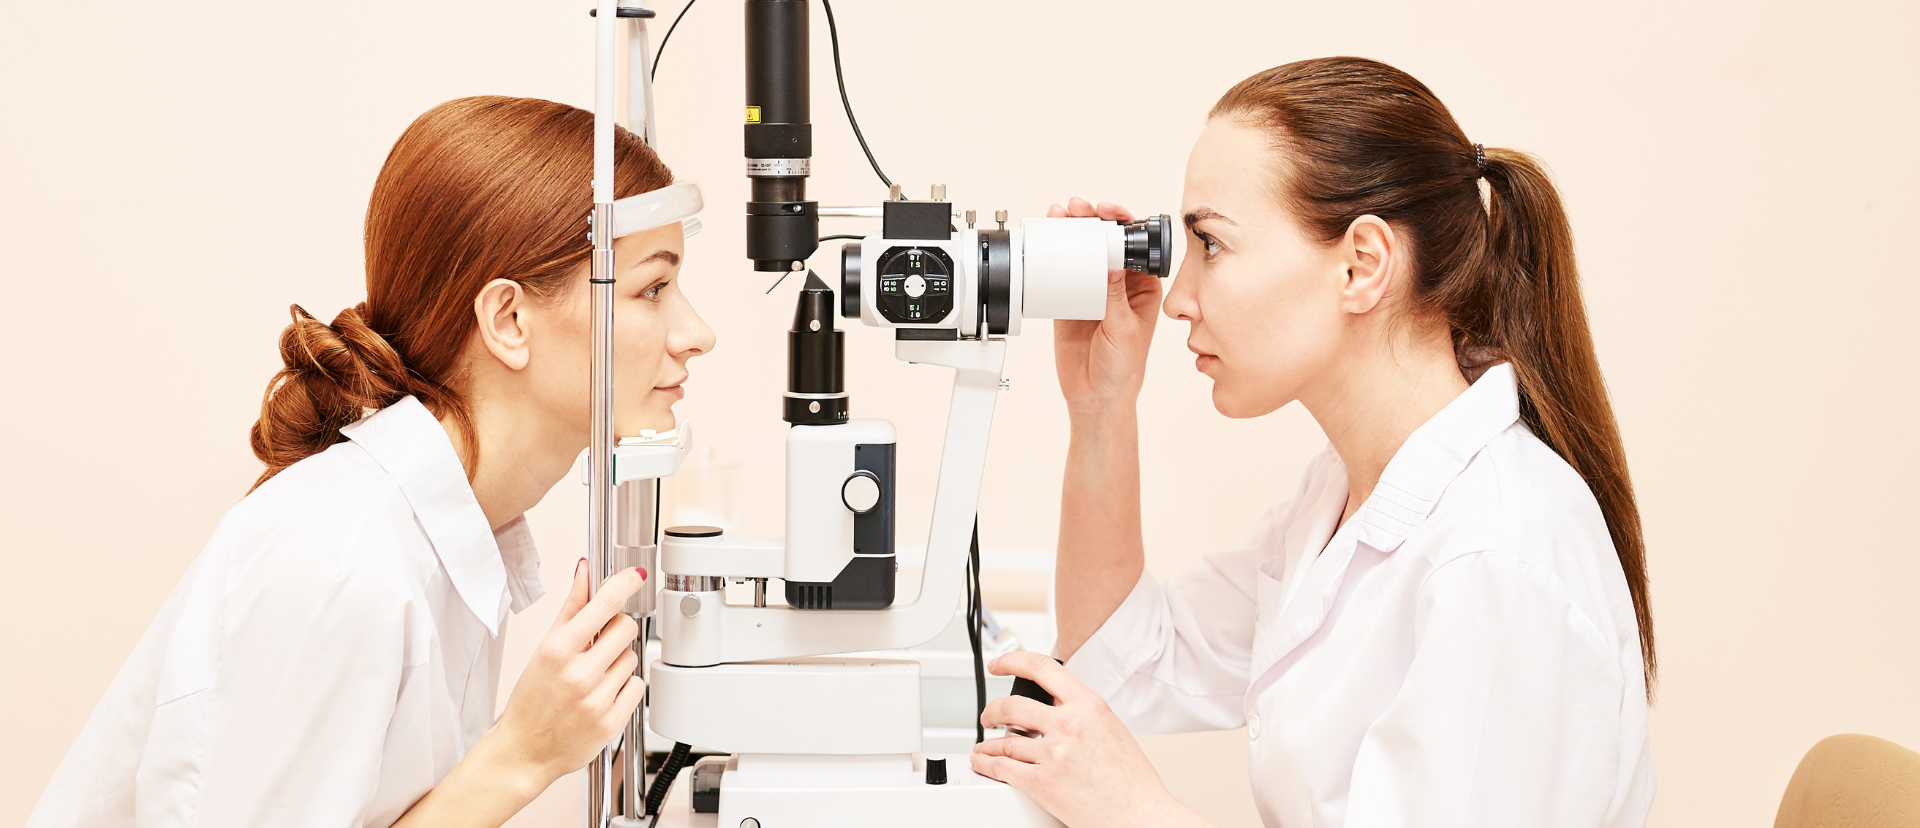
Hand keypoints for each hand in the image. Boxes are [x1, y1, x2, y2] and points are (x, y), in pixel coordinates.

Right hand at [487, 560, 647, 782]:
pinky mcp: (612, 722)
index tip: (635, 576)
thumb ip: (571, 608)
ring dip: (617, 663)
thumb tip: (585, 571)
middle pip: (626, 628)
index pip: (604, 605)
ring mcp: (597, 699)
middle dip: (615, 632)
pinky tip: (603, 695)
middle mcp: (579, 674)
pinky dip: (625, 688)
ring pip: (632, 658)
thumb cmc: (531, 700)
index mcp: (558, 650)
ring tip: (593, 678)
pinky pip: (637, 687)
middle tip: (598, 645)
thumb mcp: (544, 648)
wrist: (524, 751)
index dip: (624, 584)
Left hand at [971, 652, 1199, 826]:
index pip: (1042, 668)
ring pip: (1003, 741)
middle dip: (992, 711)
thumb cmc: (1131, 779)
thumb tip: (1054, 705)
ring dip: (988, 743)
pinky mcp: (1041, 783)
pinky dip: (987, 765)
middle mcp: (1069, 725)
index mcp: (1089, 705)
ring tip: (985, 746)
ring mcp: (1053, 754)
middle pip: (1011, 706)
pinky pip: (1002, 768)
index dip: (1013, 661)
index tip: (1000, 664)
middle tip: (988, 716)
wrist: (1140, 814)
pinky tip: (985, 763)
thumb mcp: (1111, 727)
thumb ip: (1080, 711)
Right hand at [1050, 198, 1162, 416]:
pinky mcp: (1068, 303)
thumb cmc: (1124, 369)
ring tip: (1058, 216)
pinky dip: (1050, 257)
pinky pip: (1059, 273)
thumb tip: (1111, 264)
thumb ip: (1116, 297)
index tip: (1106, 212)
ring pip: (1080, 253)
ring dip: (1070, 233)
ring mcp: (1091, 292)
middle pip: (1104, 242)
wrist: (1096, 397)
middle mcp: (1117, 285)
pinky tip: (1043, 244)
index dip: (1121, 223)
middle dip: (1091, 221)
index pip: (1132, 246)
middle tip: (1077, 209)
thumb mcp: (1124, 329)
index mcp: (1142, 287)